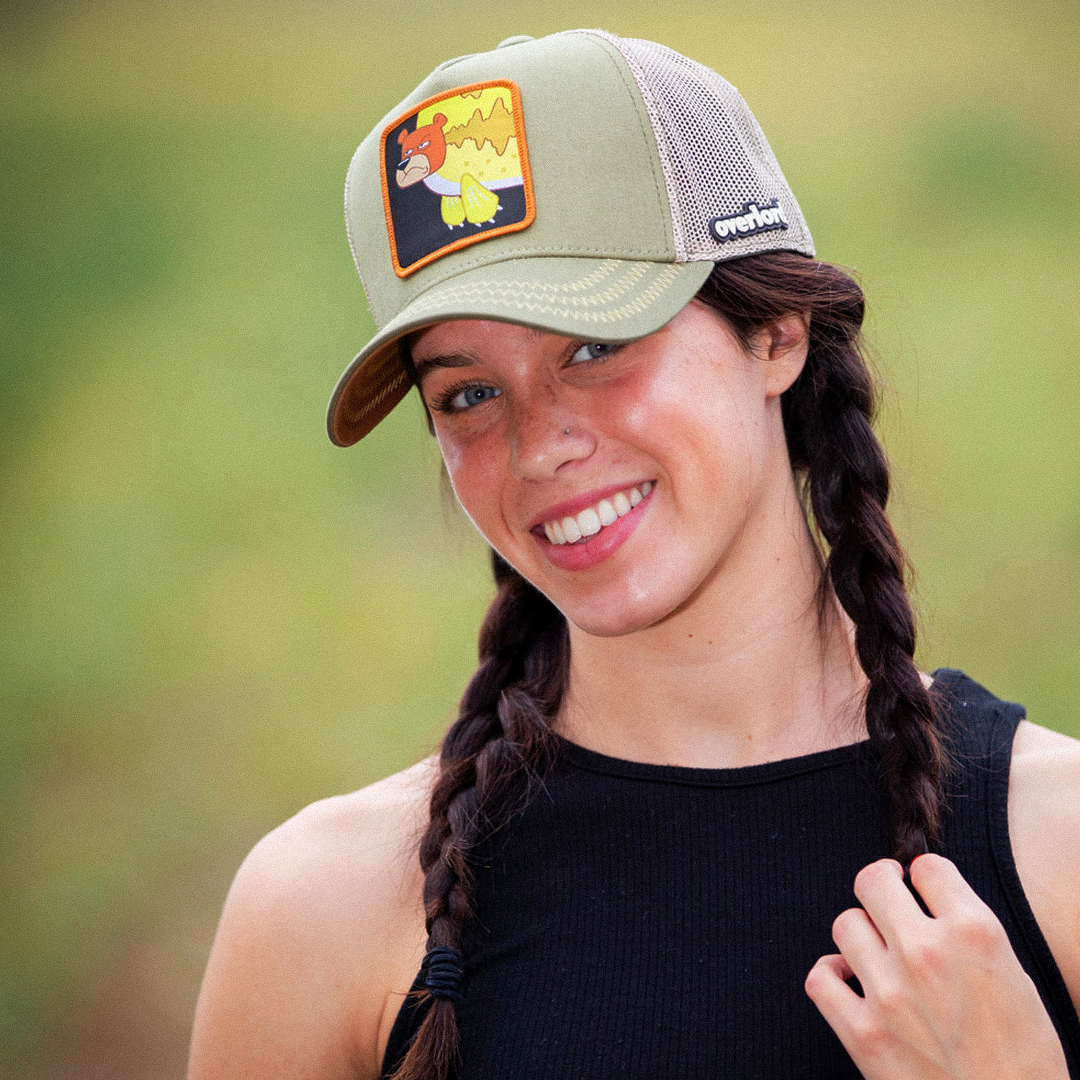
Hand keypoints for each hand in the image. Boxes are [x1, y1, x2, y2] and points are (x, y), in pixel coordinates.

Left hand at [805, 854, 1068, 1078]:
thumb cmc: (1024, 1059)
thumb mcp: (1014, 976)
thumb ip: (968, 930)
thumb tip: (927, 897)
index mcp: (975, 933)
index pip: (927, 866)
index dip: (924, 878)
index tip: (923, 890)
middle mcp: (928, 953)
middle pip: (872, 881)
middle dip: (882, 888)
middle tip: (889, 902)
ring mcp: (890, 992)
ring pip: (845, 924)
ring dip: (860, 935)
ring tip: (876, 952)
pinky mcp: (863, 1033)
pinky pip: (819, 978)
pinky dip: (830, 975)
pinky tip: (849, 980)